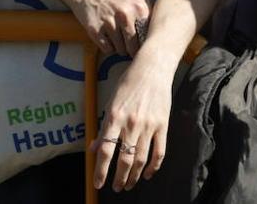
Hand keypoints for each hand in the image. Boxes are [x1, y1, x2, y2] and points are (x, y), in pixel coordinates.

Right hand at [73, 0, 150, 57]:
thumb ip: (147, 12)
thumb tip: (158, 33)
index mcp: (139, 7)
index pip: (147, 35)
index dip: (145, 42)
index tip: (142, 45)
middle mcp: (126, 14)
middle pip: (134, 45)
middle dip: (132, 49)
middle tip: (129, 48)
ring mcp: (110, 22)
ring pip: (120, 49)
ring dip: (120, 49)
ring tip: (117, 40)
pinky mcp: (95, 30)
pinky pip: (107, 49)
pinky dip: (108, 48)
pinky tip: (108, 39)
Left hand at [90, 57, 170, 190]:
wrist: (153, 68)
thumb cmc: (128, 83)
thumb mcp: (110, 102)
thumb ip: (103, 127)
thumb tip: (93, 148)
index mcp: (115, 117)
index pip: (106, 150)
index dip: (101, 170)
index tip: (99, 183)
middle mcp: (131, 123)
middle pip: (124, 159)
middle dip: (119, 178)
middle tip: (116, 188)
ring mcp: (148, 125)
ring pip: (141, 159)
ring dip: (133, 176)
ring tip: (129, 184)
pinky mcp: (162, 125)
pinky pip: (159, 151)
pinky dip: (154, 166)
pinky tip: (147, 174)